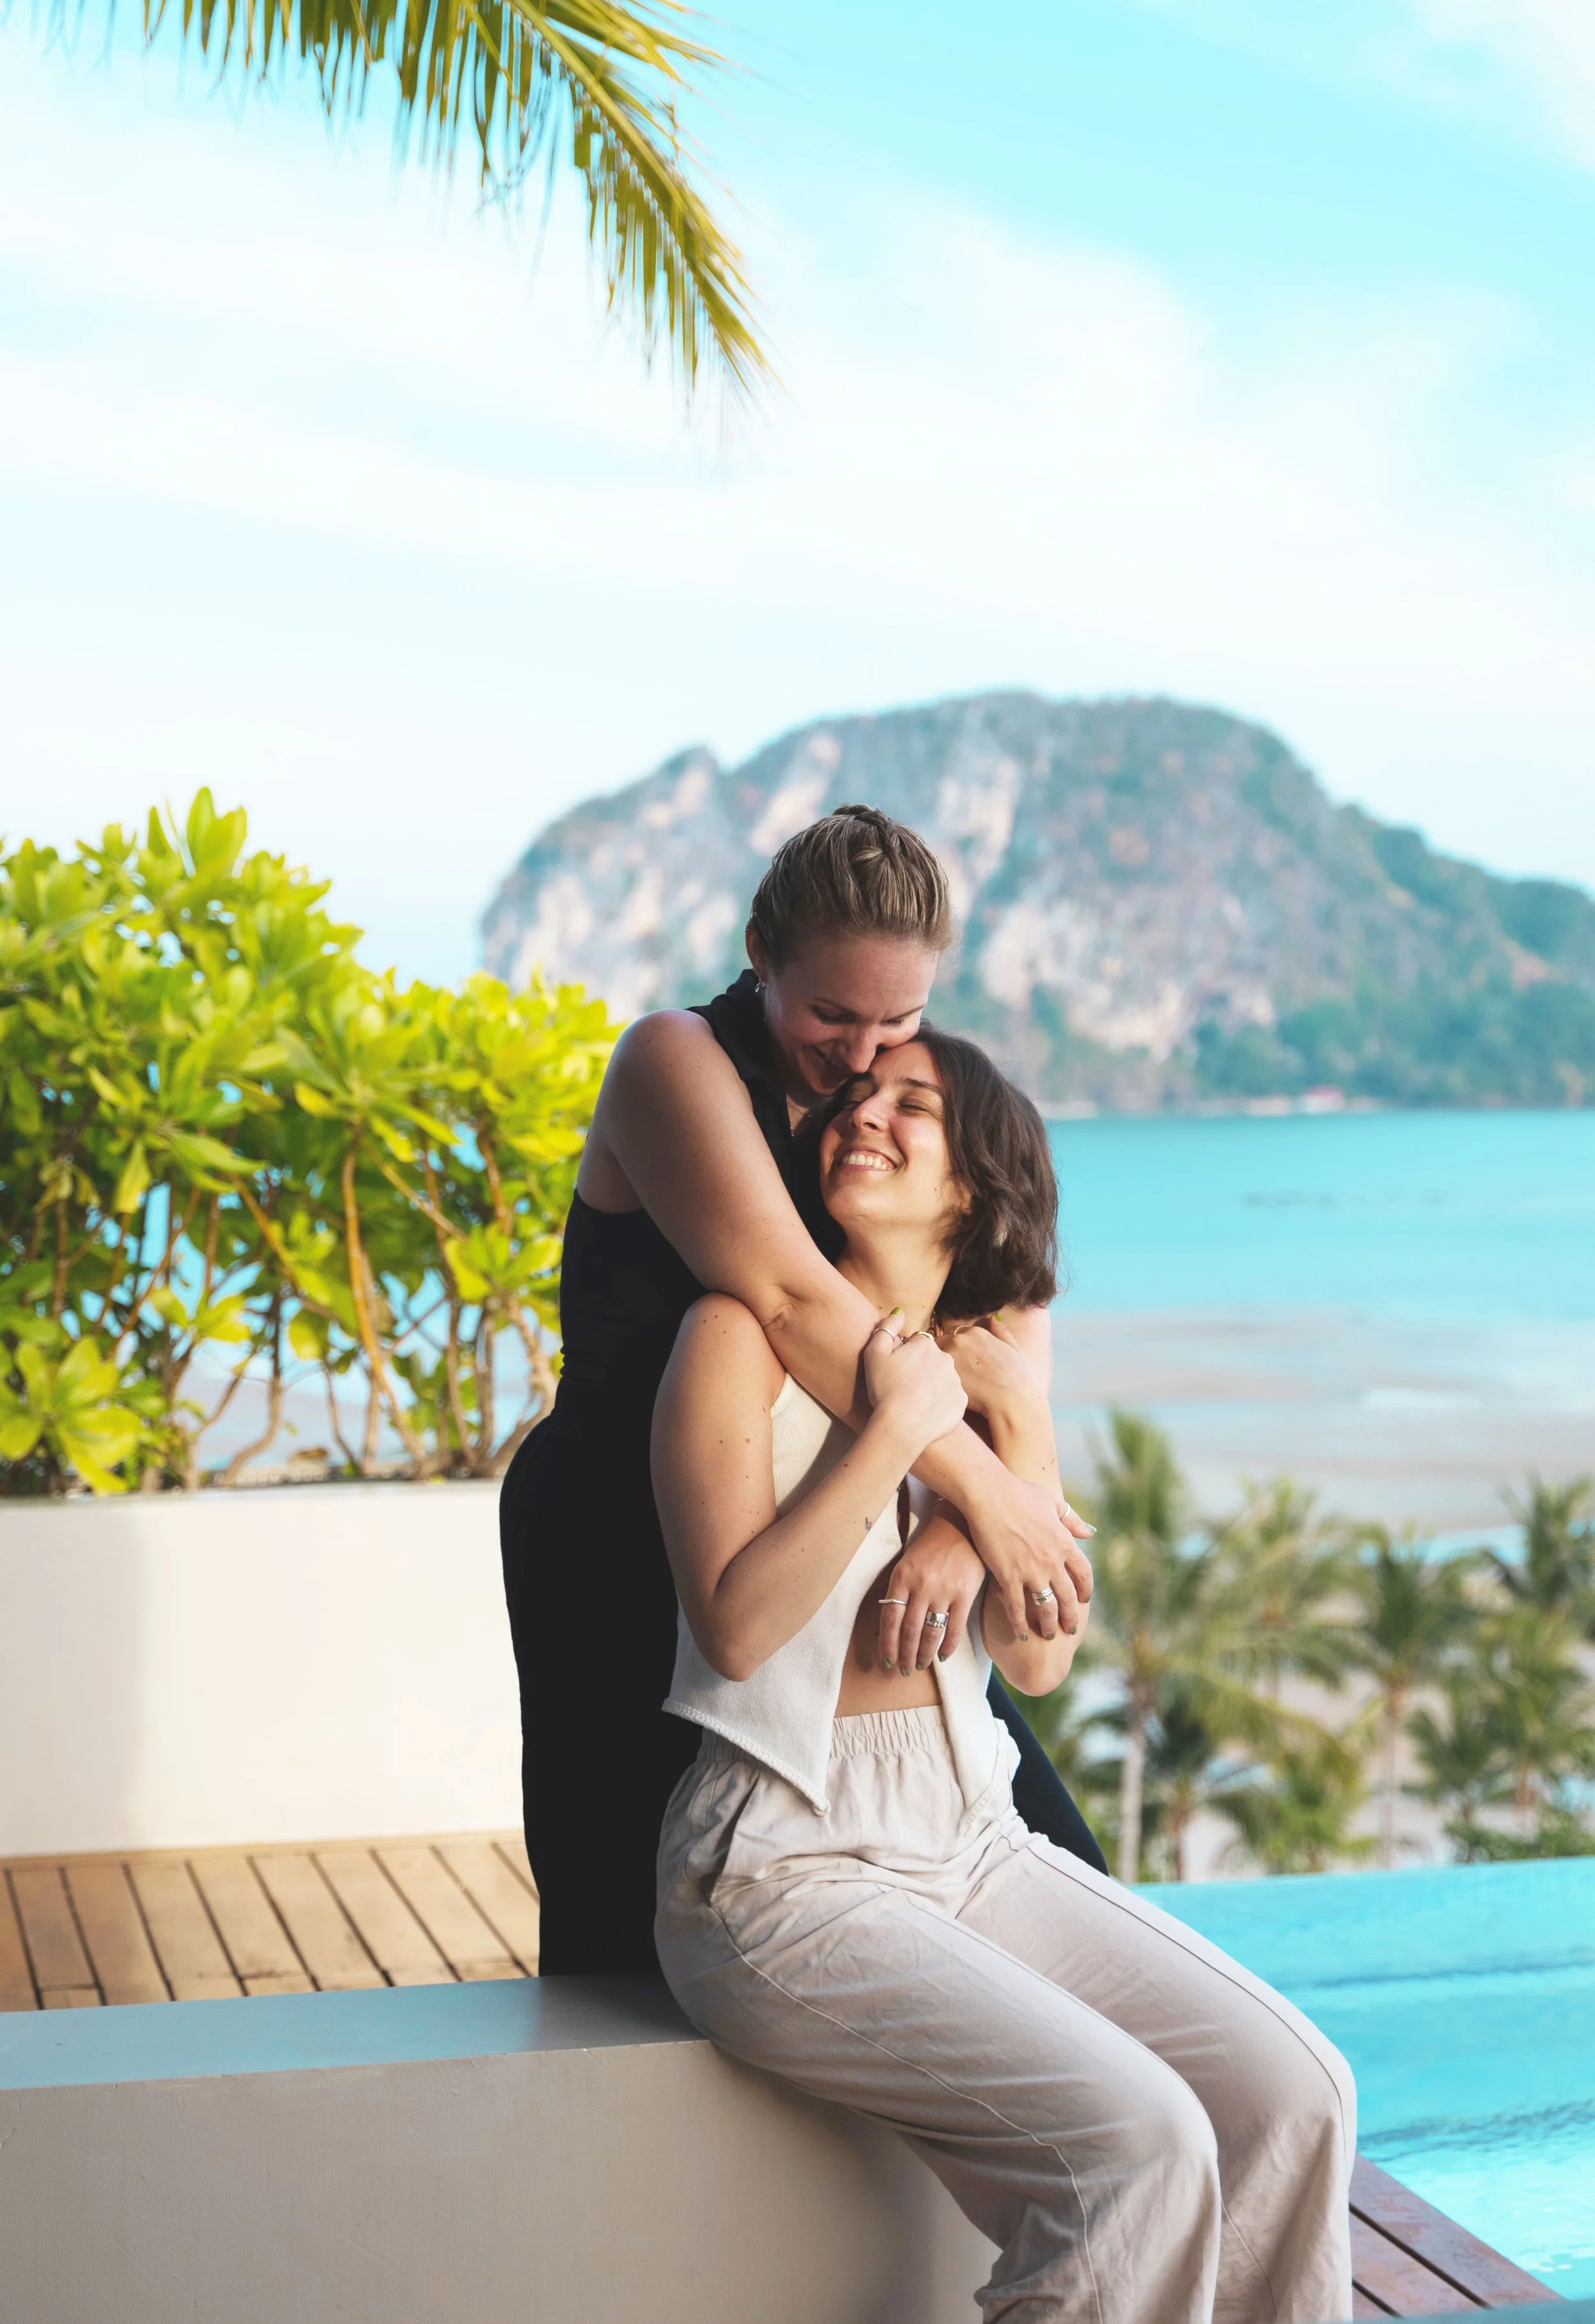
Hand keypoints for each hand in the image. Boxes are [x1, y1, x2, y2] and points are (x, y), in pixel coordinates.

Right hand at [862, 1318, 967, 1460]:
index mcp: (925, 1344)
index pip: (917, 1344)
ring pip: (943, 1377)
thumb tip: (900, 1312)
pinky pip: (951, 1397)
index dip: (905, 1356)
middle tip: (906, 1386)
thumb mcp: (874, 1353)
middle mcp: (946, 1358)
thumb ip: (886, 1327)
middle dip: (922, 1368)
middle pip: (932, 1359)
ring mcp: (956, 1380)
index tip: (898, 1371)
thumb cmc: (884, 1390)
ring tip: (917, 1400)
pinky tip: (927, 1411)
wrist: (901, 1427)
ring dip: (933, 1384)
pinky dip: (941, 1402)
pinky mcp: (961, 1402)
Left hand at [871, 1514, 984, 1675]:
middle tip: (903, 1669)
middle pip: (908, 1630)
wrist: (959, 1527)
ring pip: (930, 1632)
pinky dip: (947, 1646)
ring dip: (924, 1654)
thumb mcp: (907, 1564)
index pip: (889, 1619)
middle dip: (904, 1655)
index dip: (886, 1644)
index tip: (886, 1660)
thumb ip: (900, 1592)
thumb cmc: (930, 1548)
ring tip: (920, 1665)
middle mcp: (920, 1586)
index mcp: (901, 1578)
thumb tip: (891, 1626)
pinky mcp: (964, 1594)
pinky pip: (954, 1628)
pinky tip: (942, 1656)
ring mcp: (943, 1591)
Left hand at [937, 1313, 1040, 1425]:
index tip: (961, 1358)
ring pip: (935, 1356)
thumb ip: (1001, 1331)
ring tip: (946, 1379)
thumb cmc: (1017, 1377)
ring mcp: (949, 1356)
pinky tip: (945, 1388)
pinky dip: (936, 1378)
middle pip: (941, 1341)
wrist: (1011, 1400)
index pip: (956, 1333)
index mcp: (976, 1332)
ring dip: (938, 1364)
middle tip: (953, 1369)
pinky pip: (933, 1372)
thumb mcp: (1014, 1348)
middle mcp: (960, 1339)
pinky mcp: (942, 1374)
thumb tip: (992, 1319)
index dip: (958, 1346)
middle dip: (945, 1352)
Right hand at [966, 1469, 1093, 1642]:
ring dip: (1048, 1625)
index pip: (1084, 1574)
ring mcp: (1031, 1571)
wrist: (990, 1495)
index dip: (1086, 1590)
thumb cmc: (1019, 1492)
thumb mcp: (1052, 1501)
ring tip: (1047, 1634)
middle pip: (1068, 1598)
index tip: (1084, 1600)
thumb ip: (1072, 1519)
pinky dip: (1020, 1624)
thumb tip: (1090, 1533)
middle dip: (1070, 1617)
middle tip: (1069, 1629)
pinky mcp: (1008, 1576)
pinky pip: (1017, 1608)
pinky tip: (1021, 1634)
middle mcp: (1052, 1561)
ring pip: (1046, 1608)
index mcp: (1065, 1542)